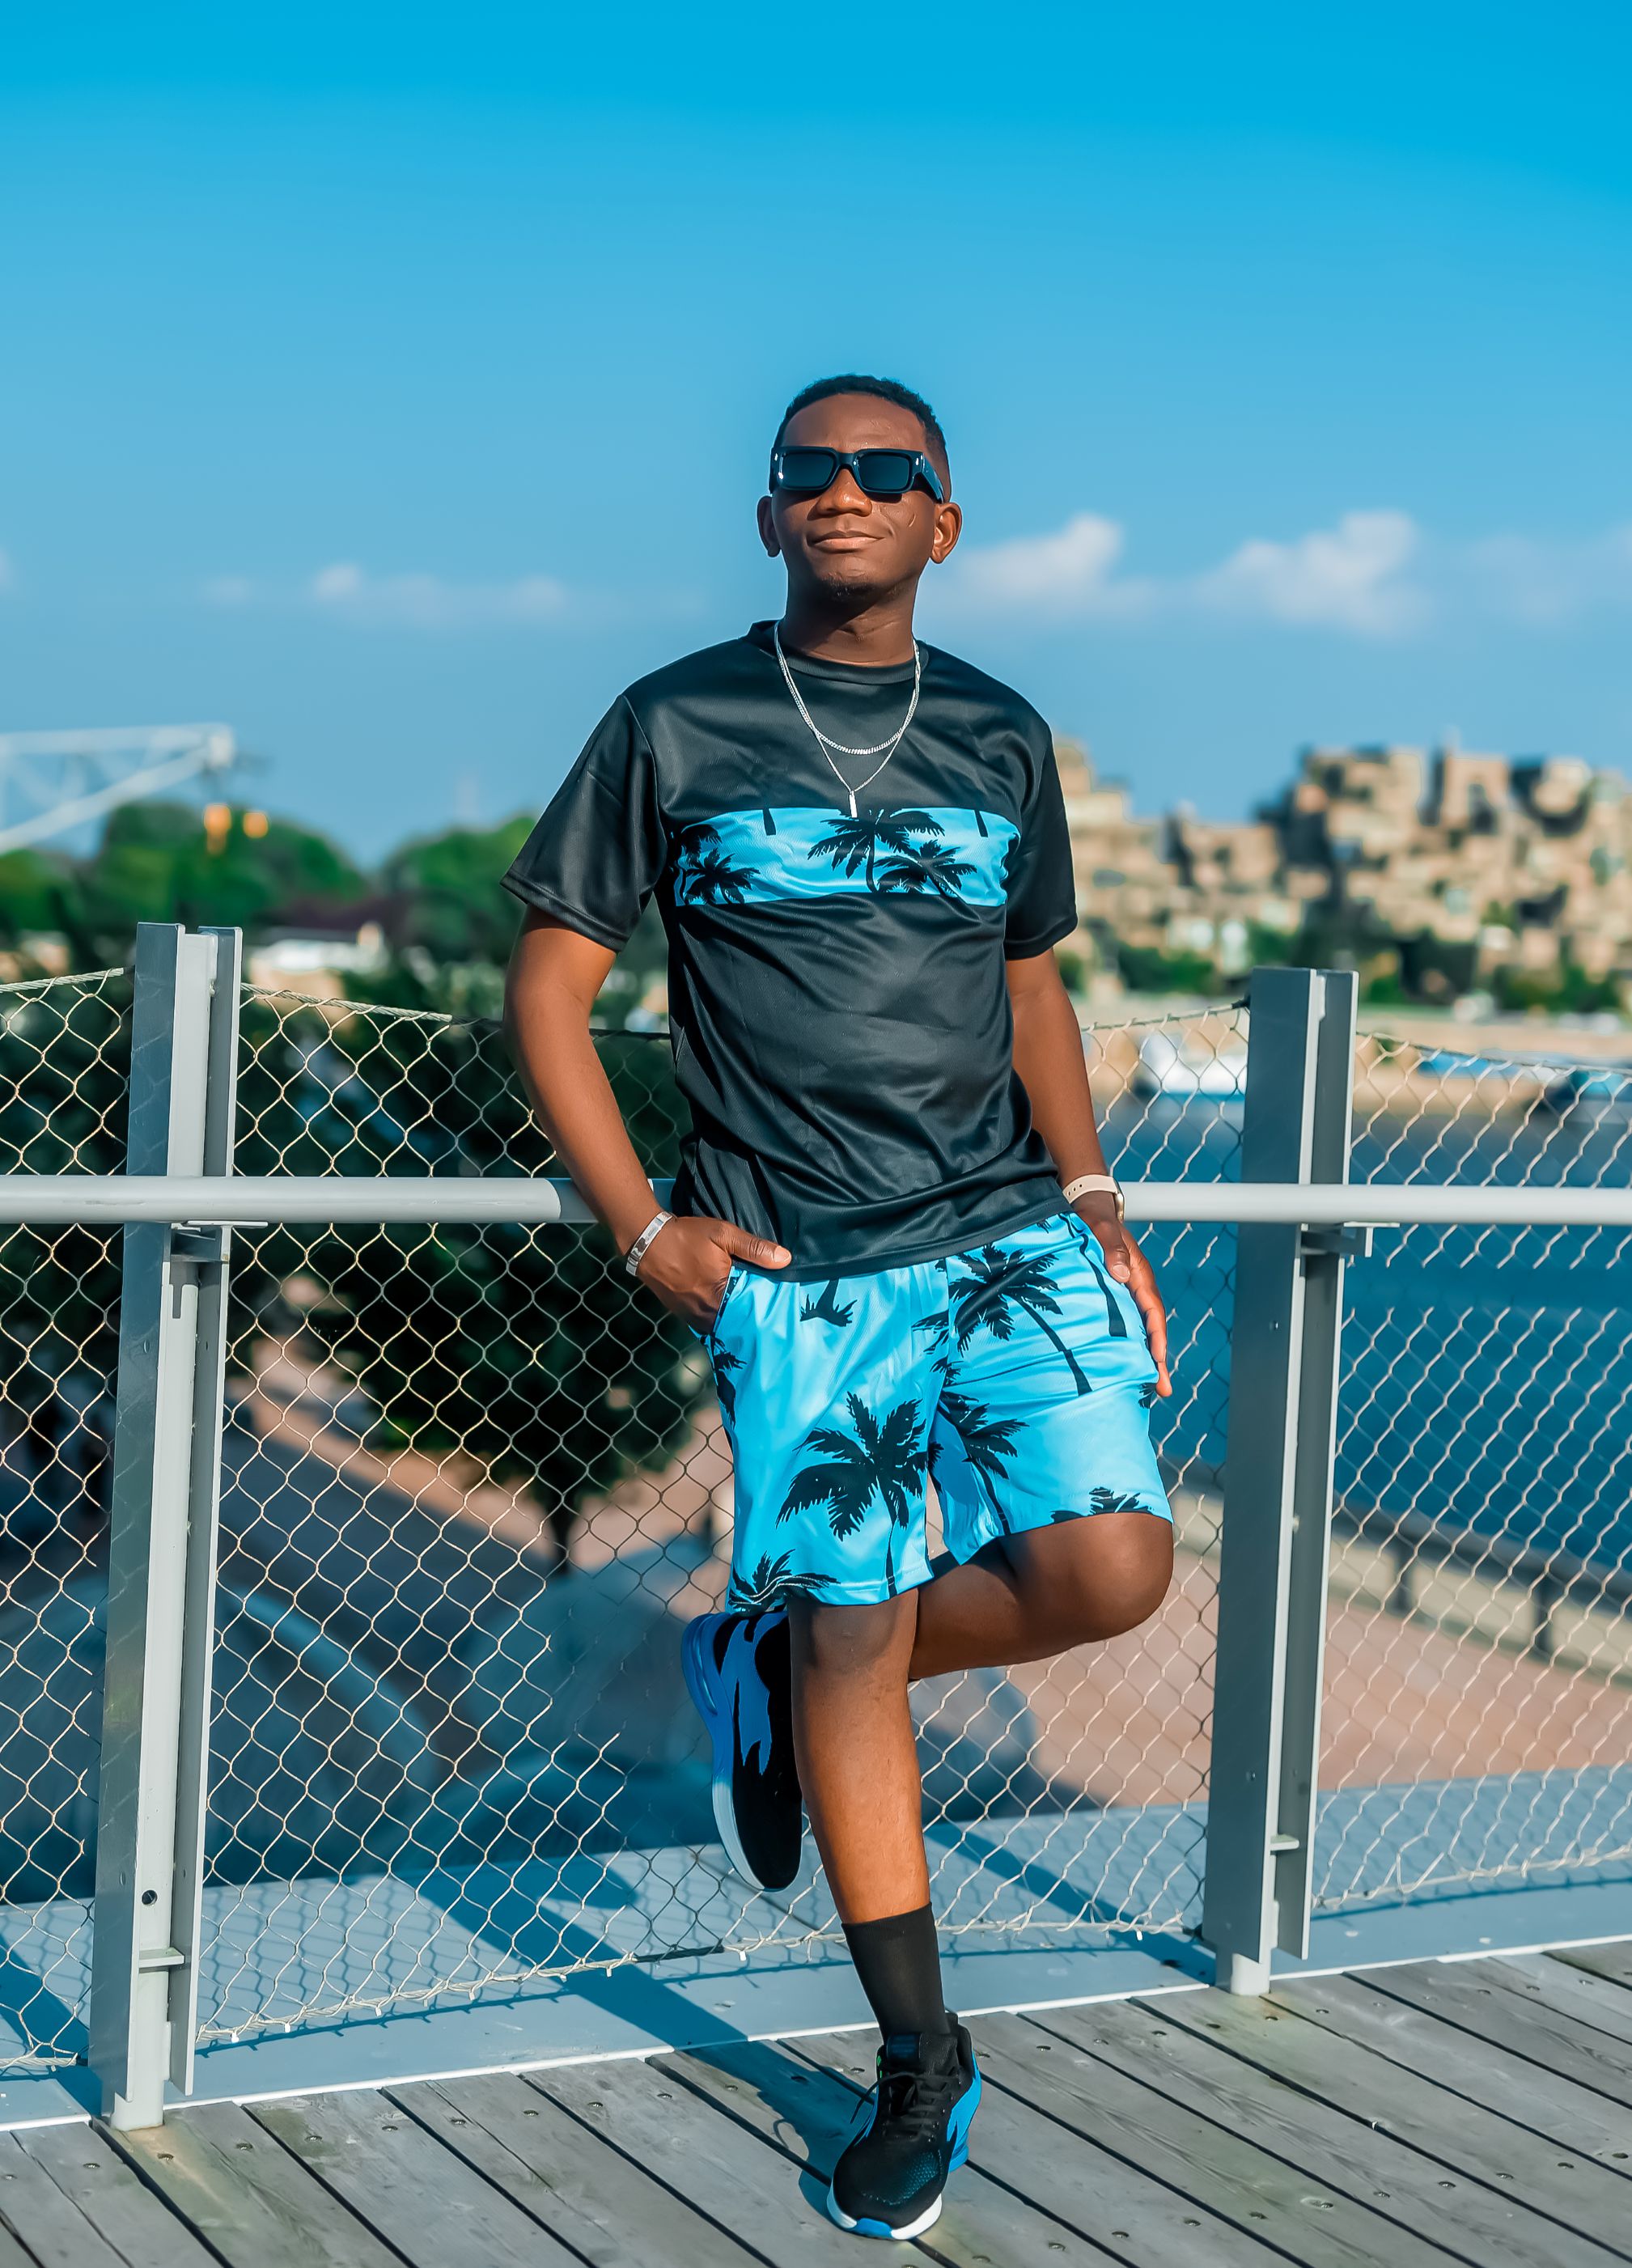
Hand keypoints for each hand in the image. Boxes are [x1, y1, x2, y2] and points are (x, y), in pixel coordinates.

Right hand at [633, 1214, 789, 1331]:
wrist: (647, 1241)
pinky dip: (716, 1315)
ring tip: (747, 1309)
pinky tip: (724, 1305)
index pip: (750, 1312)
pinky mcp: (681, 1313)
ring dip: (732, 1317)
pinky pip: (705, 1321)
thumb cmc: (686, 1237)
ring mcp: (691, 1316)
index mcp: (719, 1296)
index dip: (764, 1310)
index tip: (778, 1308)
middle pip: (735, 1321)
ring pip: (720, 1323)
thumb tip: (785, 1259)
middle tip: (766, 1311)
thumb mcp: (723, 1235)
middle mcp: (705, 1313)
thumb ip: (754, 1248)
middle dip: (749, 1316)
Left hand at [1074, 1198, 1171, 1397]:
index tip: (1157, 1358)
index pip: (1152, 1310)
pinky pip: (1124, 1326)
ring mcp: (1125, 1294)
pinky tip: (1124, 1366)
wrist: (1087, 1210)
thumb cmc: (1095, 1219)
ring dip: (1145, 1358)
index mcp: (1138, 1275)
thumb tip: (1121, 1274)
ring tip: (1150, 1391)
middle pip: (1151, 1328)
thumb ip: (1112, 1248)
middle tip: (1163, 1391)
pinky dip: (1128, 1346)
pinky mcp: (1113, 1298)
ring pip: (1139, 1331)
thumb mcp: (1102, 1229)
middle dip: (1157, 1359)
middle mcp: (1136, 1288)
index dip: (1156, 1336)